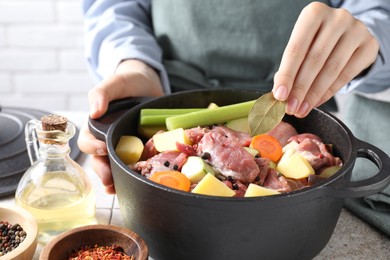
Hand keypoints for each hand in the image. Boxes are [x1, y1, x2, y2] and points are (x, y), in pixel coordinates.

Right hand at [77, 59, 163, 193]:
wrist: (150, 83)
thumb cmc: (128, 81)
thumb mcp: (115, 82)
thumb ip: (102, 92)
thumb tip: (94, 112)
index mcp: (98, 125)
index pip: (88, 140)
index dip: (92, 147)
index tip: (103, 149)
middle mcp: (109, 138)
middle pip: (99, 160)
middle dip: (102, 171)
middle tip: (109, 180)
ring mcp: (125, 145)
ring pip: (114, 166)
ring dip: (115, 179)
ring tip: (118, 189)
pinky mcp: (141, 149)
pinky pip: (135, 165)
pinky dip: (133, 175)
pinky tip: (134, 184)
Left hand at [272, 2, 378, 117]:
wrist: (348, 34)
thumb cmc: (317, 41)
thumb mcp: (301, 47)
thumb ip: (290, 67)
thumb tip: (280, 94)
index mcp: (313, 14)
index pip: (296, 49)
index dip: (287, 75)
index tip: (280, 96)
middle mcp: (337, 18)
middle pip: (314, 60)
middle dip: (300, 88)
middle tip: (291, 108)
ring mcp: (356, 30)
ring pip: (331, 69)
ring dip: (314, 94)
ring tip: (302, 109)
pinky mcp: (369, 45)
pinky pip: (346, 74)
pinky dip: (329, 92)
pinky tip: (317, 102)